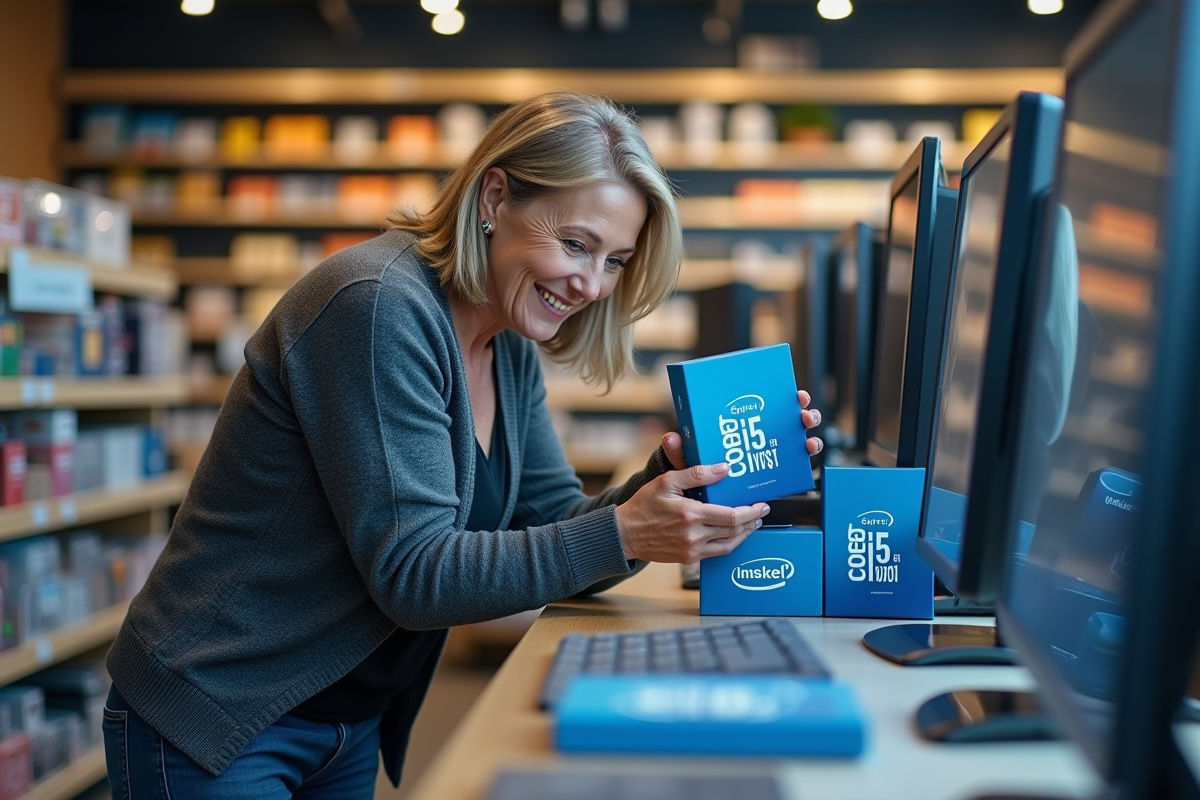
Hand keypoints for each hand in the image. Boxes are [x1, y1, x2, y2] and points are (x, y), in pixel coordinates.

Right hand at [615, 464, 769, 562]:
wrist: (625, 533)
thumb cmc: (643, 505)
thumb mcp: (667, 481)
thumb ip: (697, 474)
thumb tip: (724, 468)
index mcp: (690, 514)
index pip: (731, 516)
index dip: (751, 511)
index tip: (761, 504)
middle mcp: (694, 535)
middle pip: (734, 530)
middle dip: (752, 521)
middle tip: (761, 512)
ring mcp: (692, 549)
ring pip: (729, 544)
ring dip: (745, 534)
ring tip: (753, 524)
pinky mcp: (688, 558)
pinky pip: (717, 553)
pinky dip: (730, 543)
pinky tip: (734, 535)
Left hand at [661, 389, 823, 469]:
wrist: (699, 491)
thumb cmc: (694, 463)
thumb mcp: (688, 454)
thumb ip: (680, 447)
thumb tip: (673, 437)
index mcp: (746, 418)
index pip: (772, 401)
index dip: (788, 396)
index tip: (796, 394)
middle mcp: (764, 430)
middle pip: (792, 417)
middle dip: (805, 414)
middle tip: (804, 416)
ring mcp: (772, 450)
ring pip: (800, 440)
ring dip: (810, 438)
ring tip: (809, 442)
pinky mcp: (776, 471)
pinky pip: (796, 465)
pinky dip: (805, 460)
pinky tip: (806, 458)